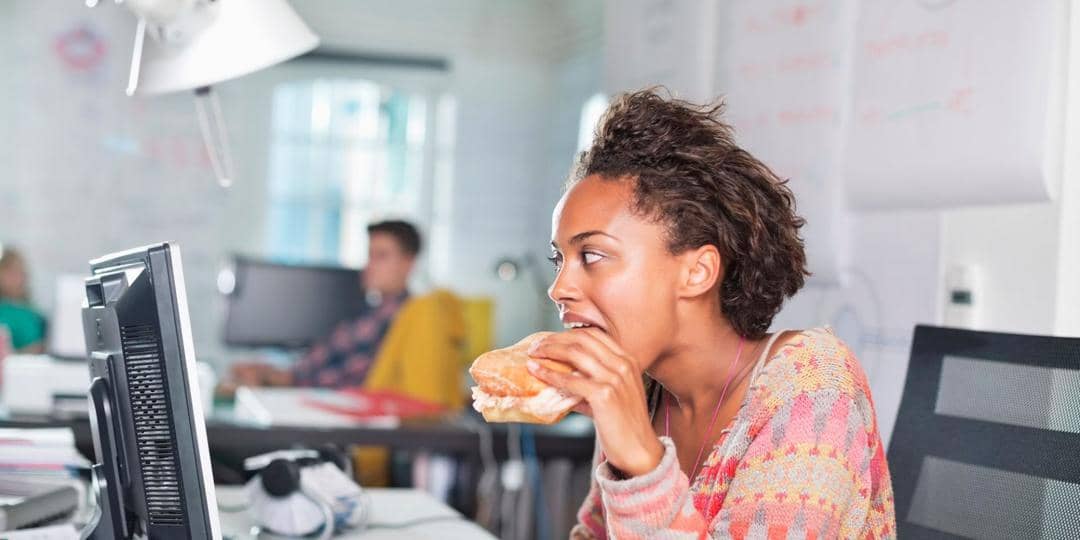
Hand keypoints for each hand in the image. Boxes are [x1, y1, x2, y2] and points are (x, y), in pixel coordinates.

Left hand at [527, 329, 663, 476]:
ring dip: (549, 350)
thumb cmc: (624, 426)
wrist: (639, 451)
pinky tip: (537, 372)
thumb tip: (560, 378)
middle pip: (582, 339)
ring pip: (575, 353)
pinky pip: (570, 379)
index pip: (594, 334)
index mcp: (628, 360)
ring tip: (533, 354)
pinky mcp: (604, 394)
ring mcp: (615, 378)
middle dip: (555, 339)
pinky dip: (550, 373)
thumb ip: (589, 383)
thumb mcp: (611, 395)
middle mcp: (623, 364)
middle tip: (536, 345)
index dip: (568, 334)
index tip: (551, 339)